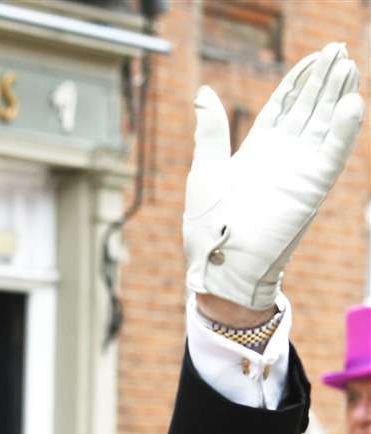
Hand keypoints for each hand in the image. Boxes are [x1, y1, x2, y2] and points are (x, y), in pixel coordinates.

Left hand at [184, 42, 362, 310]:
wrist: (219, 262)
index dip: (299, 80)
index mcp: (256, 149)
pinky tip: (352, 103)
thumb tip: (203, 91)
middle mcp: (282, 156)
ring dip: (338, 96)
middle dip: (324, 79)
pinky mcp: (312, 187)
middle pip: (309, 108)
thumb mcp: (205, 167)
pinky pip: (333, 154)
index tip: (314, 55)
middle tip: (339, 49)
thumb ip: (211, 129)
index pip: (284, 106)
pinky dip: (343, 130)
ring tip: (349, 66)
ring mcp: (299, 170)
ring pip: (324, 124)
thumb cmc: (206, 223)